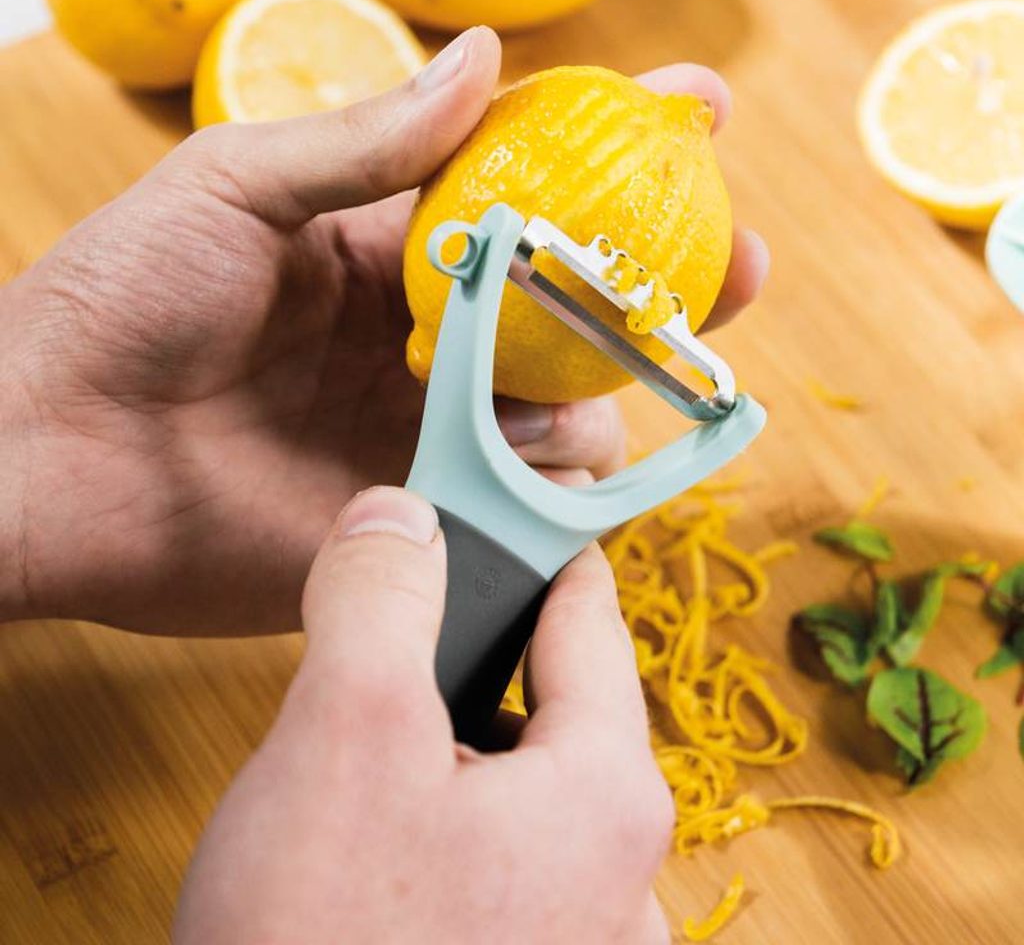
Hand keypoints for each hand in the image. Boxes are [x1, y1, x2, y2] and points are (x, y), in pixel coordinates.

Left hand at [0, 27, 766, 633]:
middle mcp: (427, 340)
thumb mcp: (238, 185)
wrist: (56, 459)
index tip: (701, 115)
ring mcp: (429, 432)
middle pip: (577, 311)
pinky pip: (526, 504)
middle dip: (670, 284)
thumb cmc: (122, 302)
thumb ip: (370, 141)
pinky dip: (562, 486)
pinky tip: (552, 464)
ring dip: (605, 392)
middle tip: (740, 261)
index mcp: (388, 249)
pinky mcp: (420, 519)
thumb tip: (484, 58)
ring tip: (586, 378)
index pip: (527, 193)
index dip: (616, 152)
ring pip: (570, 412)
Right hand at [173, 487, 673, 944]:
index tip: (513, 506)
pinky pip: (497, 865)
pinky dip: (444, 829)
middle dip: (470, 665)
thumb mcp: (345, 737)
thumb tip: (398, 517)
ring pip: (515, 791)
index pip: (587, 620)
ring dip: (449, 755)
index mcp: (607, 794)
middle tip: (393, 643)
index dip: (541, 550)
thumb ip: (380, 602)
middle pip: (547, 708)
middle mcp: (620, 876)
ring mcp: (580, 941)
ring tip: (370, 763)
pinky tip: (376, 856)